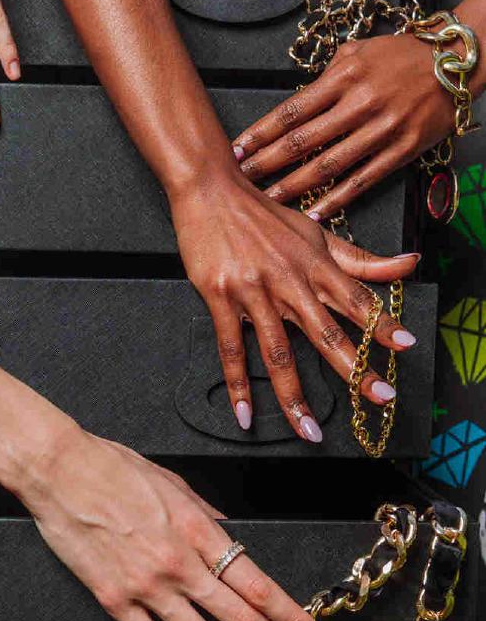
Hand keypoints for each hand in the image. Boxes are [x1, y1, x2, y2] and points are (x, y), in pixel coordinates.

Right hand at [25, 429, 323, 620]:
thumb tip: (228, 533)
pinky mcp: (114, 600)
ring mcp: (145, 586)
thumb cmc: (112, 467)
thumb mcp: (172, 480)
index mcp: (196, 528)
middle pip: (240, 617)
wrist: (59, 471)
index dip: (288, 614)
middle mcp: (177, 563)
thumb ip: (205, 513)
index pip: (256, 584)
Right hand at [169, 169, 419, 439]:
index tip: (405, 346)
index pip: (357, 298)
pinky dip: (238, 384)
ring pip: (278, 352)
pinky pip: (231, 348)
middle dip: (354, 367)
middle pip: (326, 332)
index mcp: (315, 265)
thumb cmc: (263, 215)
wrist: (211, 191)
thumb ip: (360, 259)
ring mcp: (254, 291)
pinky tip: (245, 413)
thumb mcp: (315, 233)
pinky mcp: (221, 298)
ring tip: (309, 429)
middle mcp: (289, 280)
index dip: (382, 322)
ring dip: (295, 395)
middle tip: (377, 397)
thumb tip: (408, 265)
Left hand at [232, 35, 453, 219]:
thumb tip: (295, 104)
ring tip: (267, 200)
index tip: (238, 149)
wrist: (454, 63)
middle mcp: (360, 104)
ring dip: (293, 187)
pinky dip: (335, 201)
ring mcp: (381, 130)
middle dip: (266, 163)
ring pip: (327, 166)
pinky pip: (362, 181)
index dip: (261, 133)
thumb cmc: (400, 55)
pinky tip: (312, 214)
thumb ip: (324, 76)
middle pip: (302, 141)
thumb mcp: (357, 51)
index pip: (291, 110)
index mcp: (344, 77)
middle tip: (241, 179)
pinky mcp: (401, 151)